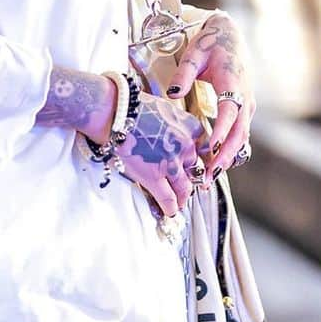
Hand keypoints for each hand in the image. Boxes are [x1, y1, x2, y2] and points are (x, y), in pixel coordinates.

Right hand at [114, 93, 205, 217]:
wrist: (115, 113)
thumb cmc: (134, 109)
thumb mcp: (166, 110)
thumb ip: (176, 126)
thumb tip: (174, 138)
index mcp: (191, 127)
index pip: (205, 150)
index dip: (200, 162)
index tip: (196, 168)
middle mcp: (186, 145)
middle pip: (196, 171)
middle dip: (192, 181)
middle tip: (188, 187)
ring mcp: (172, 163)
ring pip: (185, 188)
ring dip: (183, 198)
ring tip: (180, 203)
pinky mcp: (155, 177)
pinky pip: (168, 198)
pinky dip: (171, 208)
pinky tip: (171, 212)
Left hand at [166, 11, 255, 180]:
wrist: (229, 35)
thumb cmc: (210, 44)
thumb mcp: (194, 53)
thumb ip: (184, 74)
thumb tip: (172, 93)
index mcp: (234, 83)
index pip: (229, 112)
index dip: (221, 132)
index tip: (210, 149)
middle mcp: (245, 98)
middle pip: (239, 133)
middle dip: (224, 156)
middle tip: (208, 176)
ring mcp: (247, 106)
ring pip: (241, 139)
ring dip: (226, 159)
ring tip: (209, 179)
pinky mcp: (244, 112)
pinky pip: (239, 136)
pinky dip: (228, 152)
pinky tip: (215, 167)